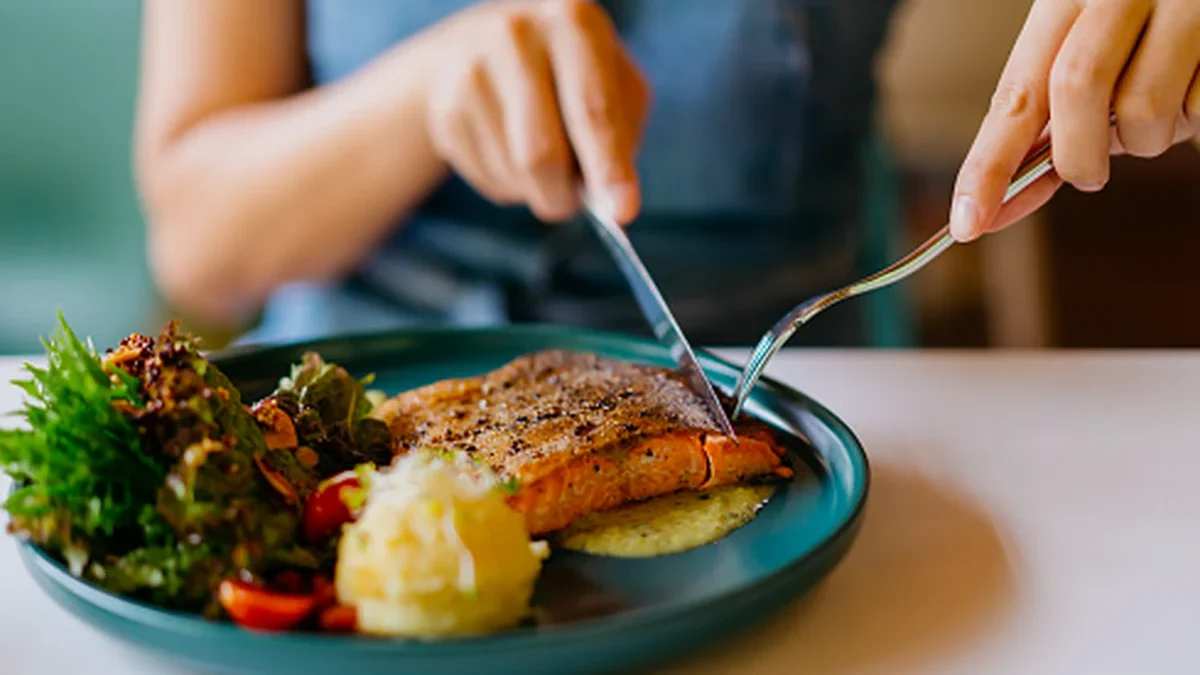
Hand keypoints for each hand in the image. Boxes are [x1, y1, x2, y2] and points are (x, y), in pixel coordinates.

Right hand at [425, 0, 649, 223]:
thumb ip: (621, 137)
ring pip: (514, 173)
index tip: (622, 213)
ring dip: (538, 189)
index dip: (609, 167)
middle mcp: (515, 35)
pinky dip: (510, 184)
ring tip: (542, 156)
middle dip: (564, 195)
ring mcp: (470, 71)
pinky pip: (487, 178)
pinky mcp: (446, 109)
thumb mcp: (613, 82)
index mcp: (570, 20)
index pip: (592, 109)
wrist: (479, 49)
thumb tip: (612, 205)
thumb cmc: (568, 72)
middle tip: (573, 204)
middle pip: (542, 153)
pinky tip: (509, 149)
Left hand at [950, 0, 1199, 241]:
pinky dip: (1192, 120)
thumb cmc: (1145, 27)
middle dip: (1076, 154)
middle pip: (1075, 88)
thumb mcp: (1086, 50)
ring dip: (1143, 140)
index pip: (1014, 94)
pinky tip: (1193, 90)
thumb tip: (1007, 194)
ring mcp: (1180, 6)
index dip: (988, 165)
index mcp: (1066, 0)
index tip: (969, 220)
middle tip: (1088, 174)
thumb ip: (1051, 112)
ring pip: (1143, 111)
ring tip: (1160, 108)